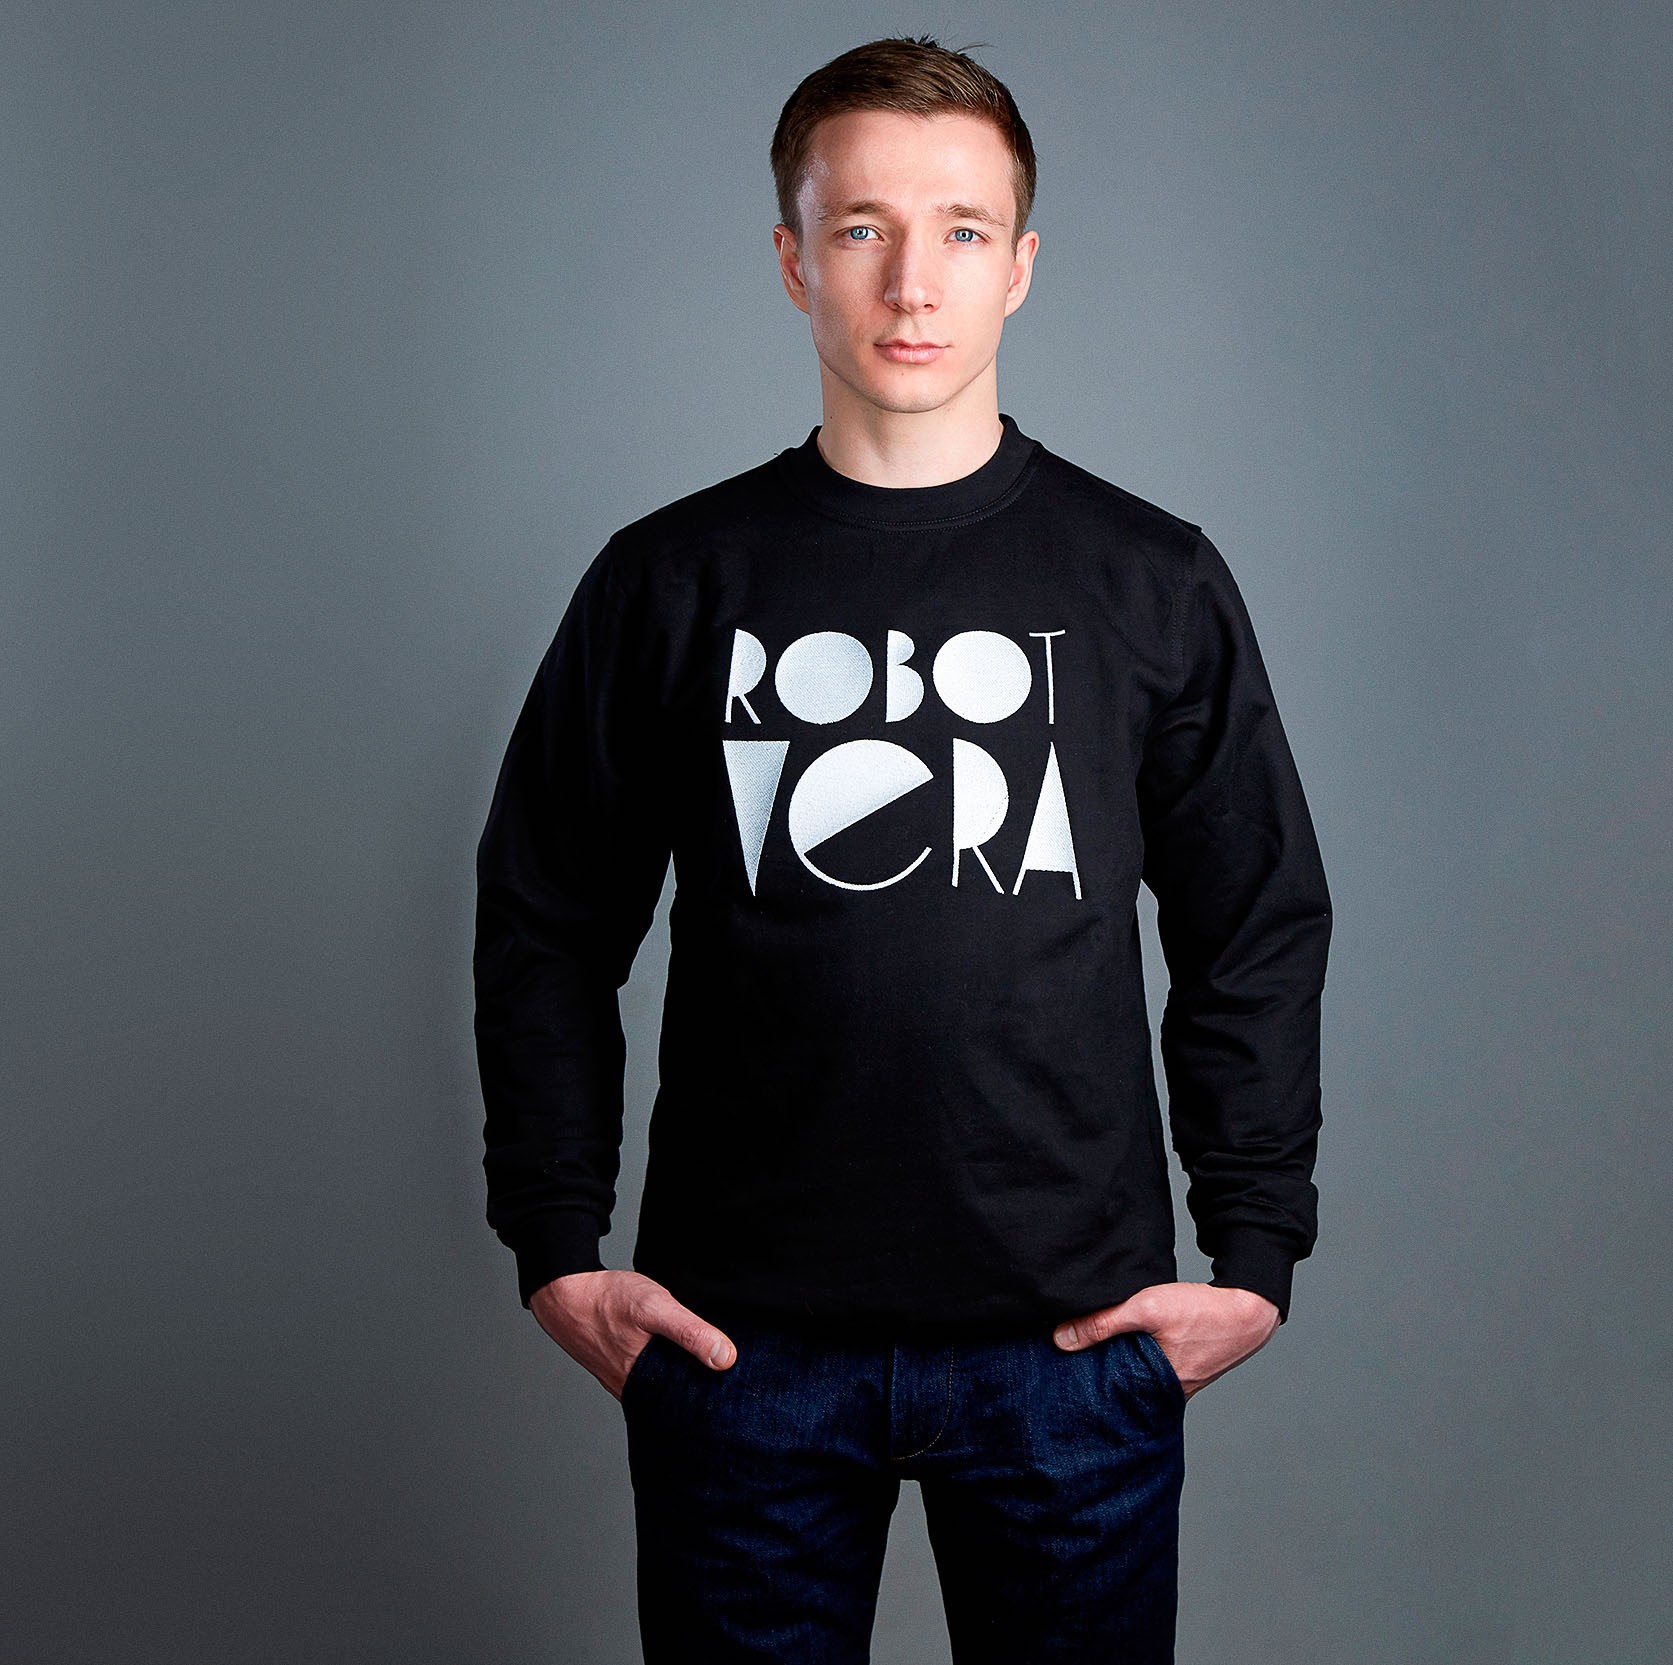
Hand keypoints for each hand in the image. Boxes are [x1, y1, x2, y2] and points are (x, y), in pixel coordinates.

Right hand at [529, 1269, 736, 1400]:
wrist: (566, 1292)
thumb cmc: (608, 1300)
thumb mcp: (656, 1308)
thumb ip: (691, 1333)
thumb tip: (726, 1359)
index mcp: (647, 1387)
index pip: (690, 1409)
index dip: (717, 1404)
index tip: (744, 1397)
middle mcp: (637, 1392)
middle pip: (680, 1403)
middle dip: (706, 1396)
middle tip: (738, 1387)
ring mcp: (628, 1381)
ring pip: (667, 1391)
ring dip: (688, 1383)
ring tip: (718, 1373)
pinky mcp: (623, 1368)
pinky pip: (653, 1378)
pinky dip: (670, 1371)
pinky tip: (684, 1359)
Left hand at [1050, 1282, 1279, 1399]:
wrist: (1248, 1309)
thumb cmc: (1200, 1311)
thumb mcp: (1145, 1308)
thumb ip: (1104, 1323)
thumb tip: (1061, 1339)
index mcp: (1154, 1391)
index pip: (1109, 1401)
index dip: (1084, 1394)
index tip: (1060, 1385)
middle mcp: (1166, 1396)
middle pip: (1120, 1394)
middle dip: (1097, 1384)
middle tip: (1067, 1373)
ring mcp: (1176, 1385)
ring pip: (1135, 1382)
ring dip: (1117, 1369)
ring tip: (1089, 1357)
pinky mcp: (1183, 1371)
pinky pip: (1151, 1372)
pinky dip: (1136, 1362)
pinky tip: (1124, 1349)